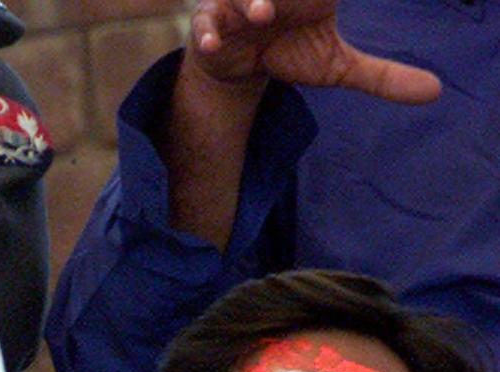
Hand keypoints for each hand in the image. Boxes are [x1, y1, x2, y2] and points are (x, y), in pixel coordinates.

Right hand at [187, 0, 439, 103]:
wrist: (240, 65)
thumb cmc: (289, 52)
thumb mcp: (337, 67)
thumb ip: (382, 75)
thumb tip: (435, 92)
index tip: (326, 0)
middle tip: (285, 5)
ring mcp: (241, 5)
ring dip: (250, 2)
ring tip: (262, 15)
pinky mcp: (213, 23)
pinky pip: (206, 23)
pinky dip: (207, 32)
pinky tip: (211, 44)